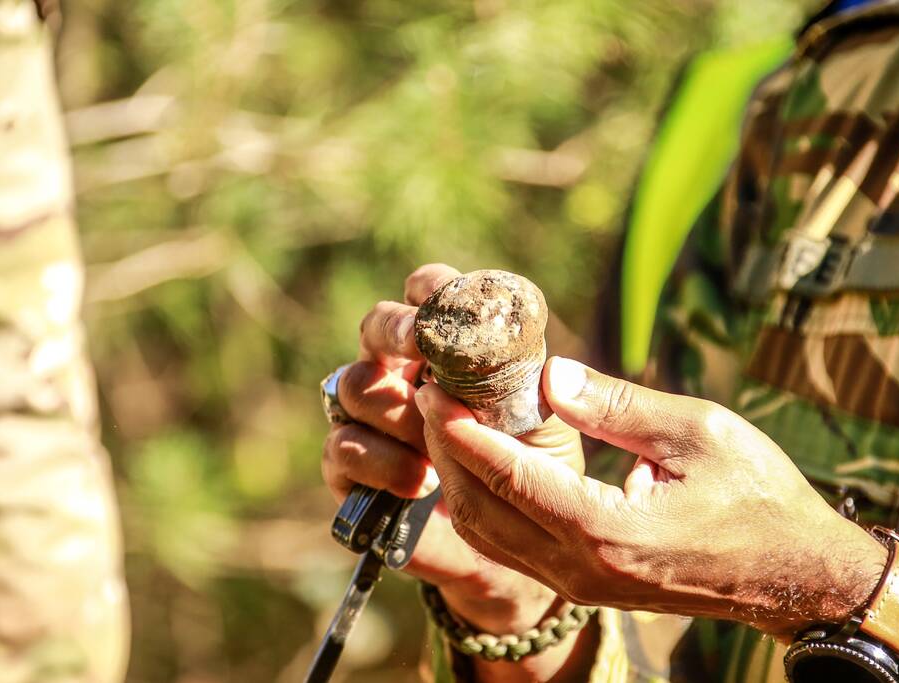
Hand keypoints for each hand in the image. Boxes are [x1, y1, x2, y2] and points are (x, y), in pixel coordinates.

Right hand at [321, 264, 584, 643]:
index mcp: (448, 346)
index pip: (426, 292)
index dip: (430, 290)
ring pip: (354, 385)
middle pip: (374, 326)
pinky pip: (343, 447)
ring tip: (434, 440)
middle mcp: (403, 371)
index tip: (444, 305)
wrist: (513, 542)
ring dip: (394, 409)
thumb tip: (554, 371)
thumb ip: (534, 389)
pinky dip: (383, 462)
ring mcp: (372, 419)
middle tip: (419, 349)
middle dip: (393, 332)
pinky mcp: (353, 469)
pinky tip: (420, 483)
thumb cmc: (530, 467)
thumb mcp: (542, 423)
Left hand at [416, 356, 890, 637]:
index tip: (434, 390)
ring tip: (445, 421)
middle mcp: (583, 568)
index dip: (464, 434)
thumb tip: (551, 376)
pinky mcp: (584, 583)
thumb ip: (619, 406)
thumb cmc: (757, 497)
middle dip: (446, 451)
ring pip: (490, 534)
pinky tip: (479, 461)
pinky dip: (484, 502)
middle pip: (484, 510)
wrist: (792, 576)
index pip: (512, 480)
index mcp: (610, 532)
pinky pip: (512, 545)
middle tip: (429, 394)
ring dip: (458, 478)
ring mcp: (580, 584)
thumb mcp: (697, 434)